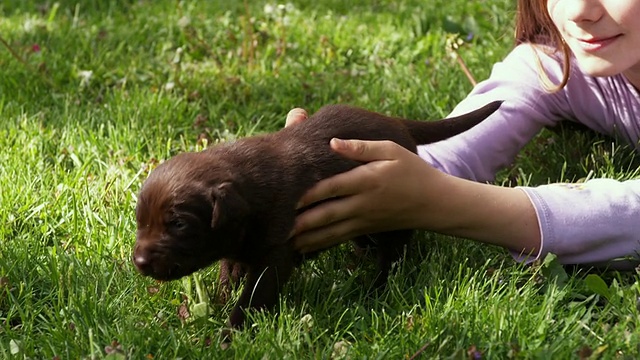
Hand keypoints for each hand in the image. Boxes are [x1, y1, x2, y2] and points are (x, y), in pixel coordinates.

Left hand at [282, 108, 540, 255]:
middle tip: (276, 228)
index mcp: (367, 180)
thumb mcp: (392, 149)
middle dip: (301, 222)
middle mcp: (363, 203)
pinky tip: (302, 248)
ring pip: (330, 231)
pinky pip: (338, 238)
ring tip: (282, 242)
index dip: (310, 193)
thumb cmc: (411, 171)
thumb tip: (332, 141)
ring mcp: (364, 220)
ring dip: (306, 237)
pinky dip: (319, 244)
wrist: (434, 203)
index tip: (287, 196)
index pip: (333, 187)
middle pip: (327, 214)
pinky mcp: (365, 230)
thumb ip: (361, 147)